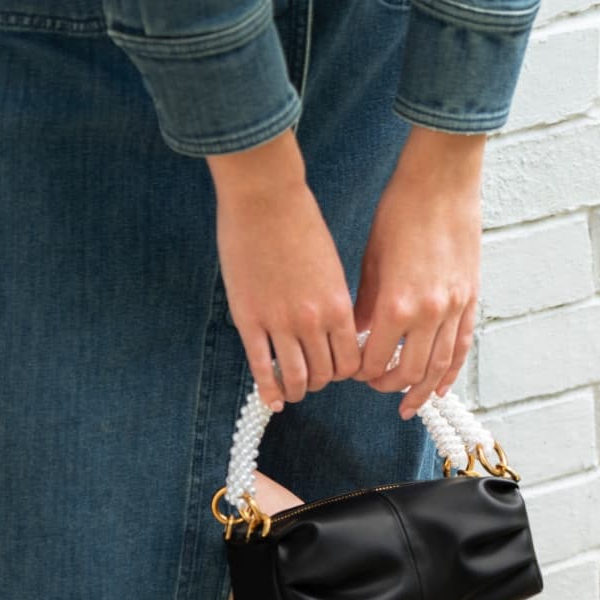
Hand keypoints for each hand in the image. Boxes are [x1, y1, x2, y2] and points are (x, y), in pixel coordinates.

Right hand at [208, 128, 361, 409]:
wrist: (265, 198)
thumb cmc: (300, 224)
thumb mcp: (330, 266)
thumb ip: (333, 302)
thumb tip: (336, 331)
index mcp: (338, 305)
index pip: (351, 361)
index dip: (345, 373)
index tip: (337, 371)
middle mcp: (312, 320)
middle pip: (324, 374)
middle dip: (320, 381)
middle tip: (313, 380)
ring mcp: (279, 323)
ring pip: (295, 377)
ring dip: (296, 389)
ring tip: (292, 390)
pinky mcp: (249, 320)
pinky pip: (261, 367)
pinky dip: (268, 390)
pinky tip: (271, 401)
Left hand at [354, 127, 484, 419]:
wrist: (442, 182)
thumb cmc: (399, 213)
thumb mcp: (370, 262)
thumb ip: (364, 305)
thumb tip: (356, 336)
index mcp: (396, 305)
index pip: (375, 361)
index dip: (361, 373)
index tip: (352, 372)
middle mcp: (428, 314)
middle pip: (409, 372)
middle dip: (388, 386)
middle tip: (374, 386)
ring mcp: (454, 308)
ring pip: (439, 368)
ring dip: (421, 391)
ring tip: (407, 405)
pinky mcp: (470, 299)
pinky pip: (461, 348)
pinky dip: (451, 373)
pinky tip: (439, 390)